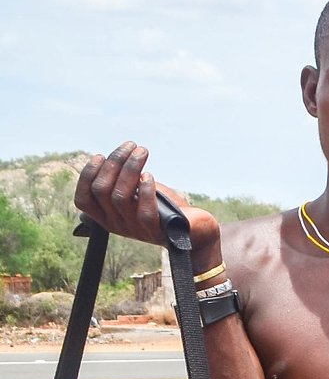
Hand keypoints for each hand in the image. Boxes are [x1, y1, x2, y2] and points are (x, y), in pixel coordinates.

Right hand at [74, 142, 220, 256]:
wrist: (194, 231)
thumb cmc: (164, 208)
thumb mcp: (138, 193)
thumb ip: (123, 181)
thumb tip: (114, 159)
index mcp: (107, 217)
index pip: (83, 199)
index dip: (88, 175)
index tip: (100, 155)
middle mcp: (117, 225)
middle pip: (102, 191)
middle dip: (115, 162)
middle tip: (131, 146)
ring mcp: (136, 230)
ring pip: (120, 197)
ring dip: (130, 168)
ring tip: (142, 152)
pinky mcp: (157, 232)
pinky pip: (144, 213)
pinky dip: (145, 191)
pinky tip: (149, 176)